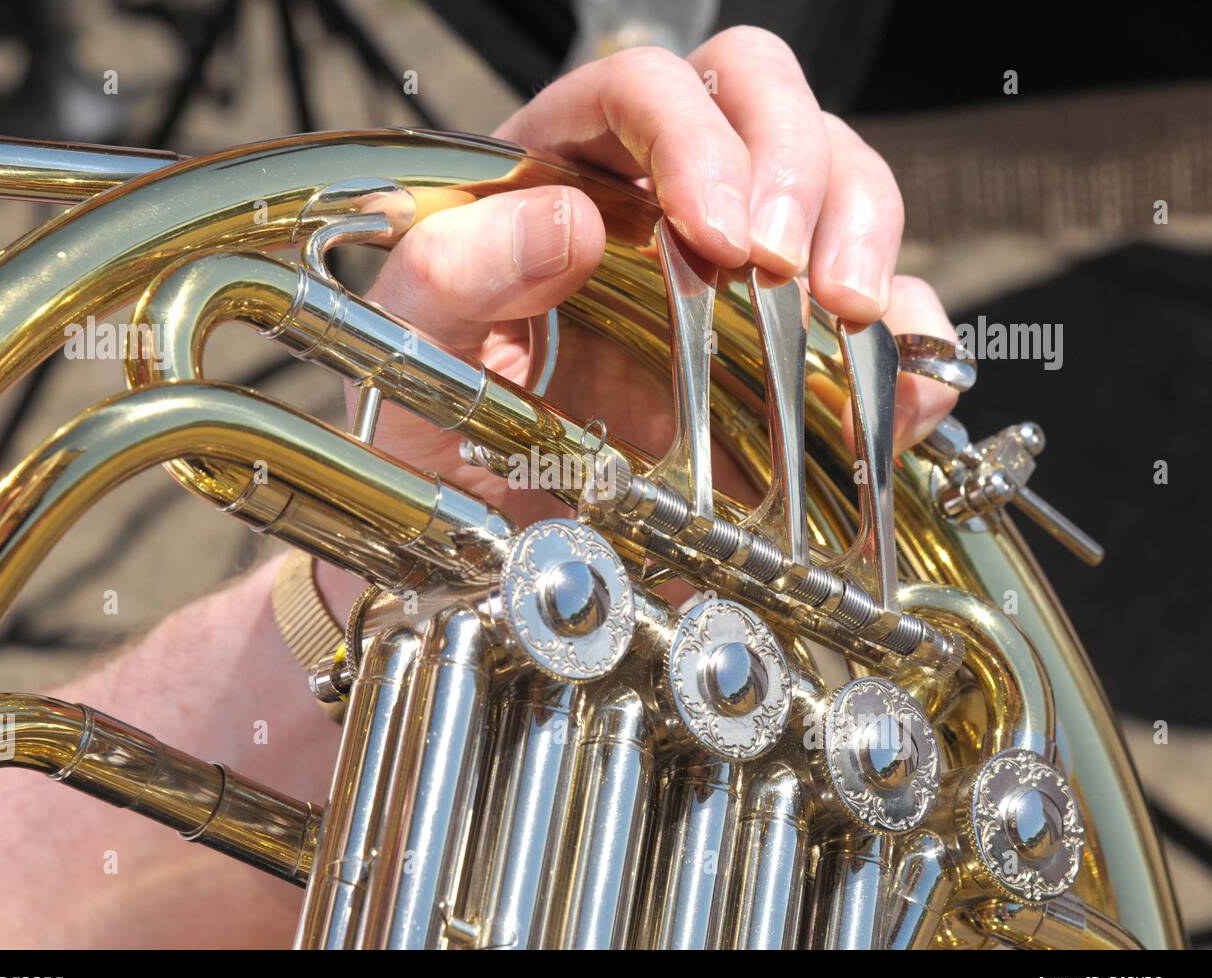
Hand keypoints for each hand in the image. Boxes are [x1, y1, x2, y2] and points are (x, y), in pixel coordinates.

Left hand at [357, 27, 959, 528]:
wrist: (479, 544)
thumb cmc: (435, 432)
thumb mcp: (414, 351)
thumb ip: (455, 273)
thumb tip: (568, 219)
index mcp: (561, 170)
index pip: (645, 86)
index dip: (693, 136)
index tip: (716, 231)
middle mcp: (661, 203)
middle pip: (765, 100)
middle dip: (796, 169)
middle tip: (782, 264)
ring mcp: (737, 278)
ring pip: (842, 183)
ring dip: (865, 233)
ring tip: (847, 314)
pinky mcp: (790, 361)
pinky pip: (885, 320)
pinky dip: (910, 348)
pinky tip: (893, 391)